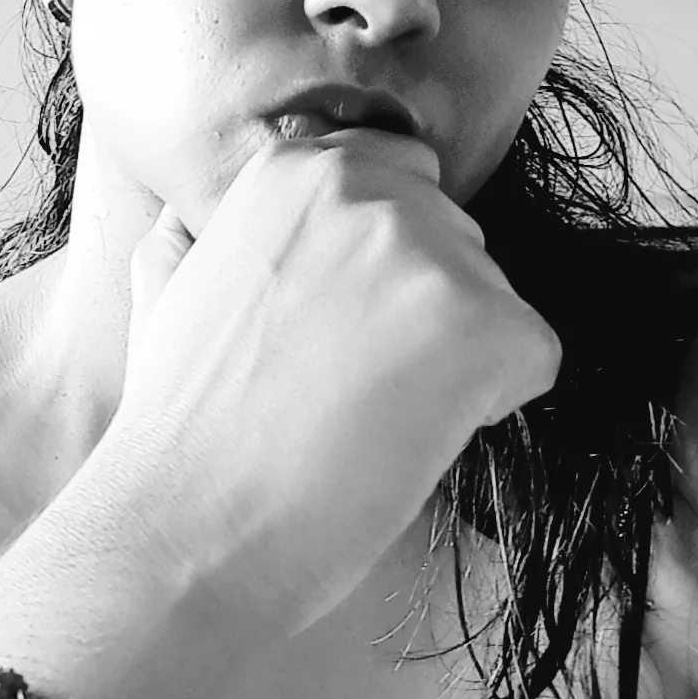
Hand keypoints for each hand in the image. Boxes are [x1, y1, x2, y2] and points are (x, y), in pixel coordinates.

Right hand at [102, 128, 561, 639]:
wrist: (185, 531)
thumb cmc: (176, 428)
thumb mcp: (164, 283)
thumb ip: (203, 229)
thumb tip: (197, 220)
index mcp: (293, 167)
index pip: (405, 179)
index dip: (385, 267)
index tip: (338, 328)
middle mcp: (363, 188)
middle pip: (456, 240)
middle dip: (422, 311)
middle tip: (345, 383)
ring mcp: (426, 254)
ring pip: (494, 298)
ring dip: (453, 361)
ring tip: (367, 416)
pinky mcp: (481, 326)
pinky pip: (533, 356)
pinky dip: (491, 405)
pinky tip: (409, 439)